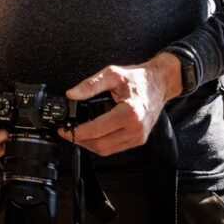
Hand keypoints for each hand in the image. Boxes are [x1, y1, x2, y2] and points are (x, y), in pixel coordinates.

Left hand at [58, 52, 181, 155]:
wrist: (159, 84)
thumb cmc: (138, 79)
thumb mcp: (112, 74)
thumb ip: (90, 85)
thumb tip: (71, 94)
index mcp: (129, 113)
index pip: (97, 130)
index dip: (77, 131)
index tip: (64, 128)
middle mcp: (135, 128)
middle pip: (100, 144)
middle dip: (80, 140)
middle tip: (66, 132)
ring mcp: (138, 137)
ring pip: (107, 150)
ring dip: (89, 145)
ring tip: (76, 134)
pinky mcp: (139, 140)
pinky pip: (115, 148)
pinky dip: (101, 144)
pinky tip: (92, 135)